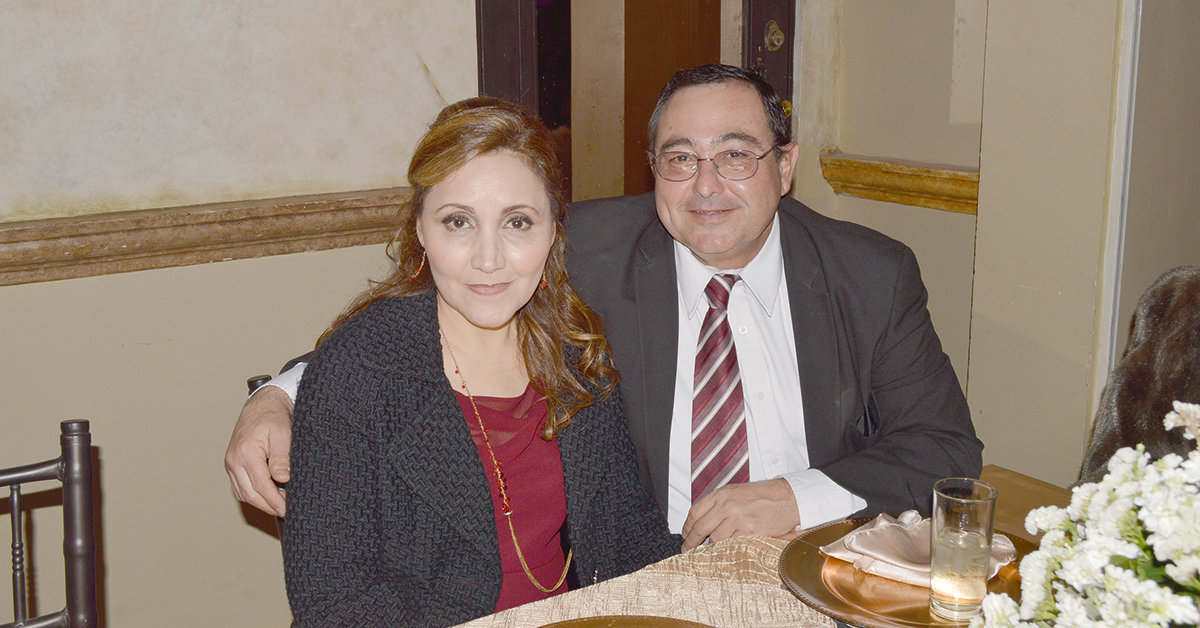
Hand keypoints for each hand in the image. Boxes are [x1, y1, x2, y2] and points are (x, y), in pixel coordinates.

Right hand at [225, 386, 293, 516]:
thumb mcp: (282, 434)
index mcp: (245, 452)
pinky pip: (239, 486)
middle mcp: (234, 460)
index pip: (260, 485)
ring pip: (242, 493)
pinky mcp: (233, 464)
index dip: (274, 500)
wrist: (262, 405)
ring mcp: (231, 463)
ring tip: (278, 505)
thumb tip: (282, 479)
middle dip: (267, 505)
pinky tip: (266, 496)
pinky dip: (252, 494)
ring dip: (259, 502)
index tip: (286, 508)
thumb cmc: (273, 417)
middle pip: (249, 493)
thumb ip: (281, 457)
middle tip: (285, 511)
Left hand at [680, 478, 799, 550]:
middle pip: (700, 528)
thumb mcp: (736, 491)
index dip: (687, 526)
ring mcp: (738, 519)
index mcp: (722, 494)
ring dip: (711, 547)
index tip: (686, 534)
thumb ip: (718, 503)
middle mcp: (727, 505)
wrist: (787, 498)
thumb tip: (703, 520)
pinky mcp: (750, 532)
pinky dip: (726, 549)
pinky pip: (731, 545)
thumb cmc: (763, 495)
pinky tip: (725, 550)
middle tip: (687, 549)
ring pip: (715, 539)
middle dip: (691, 542)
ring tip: (709, 551)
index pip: (695, 512)